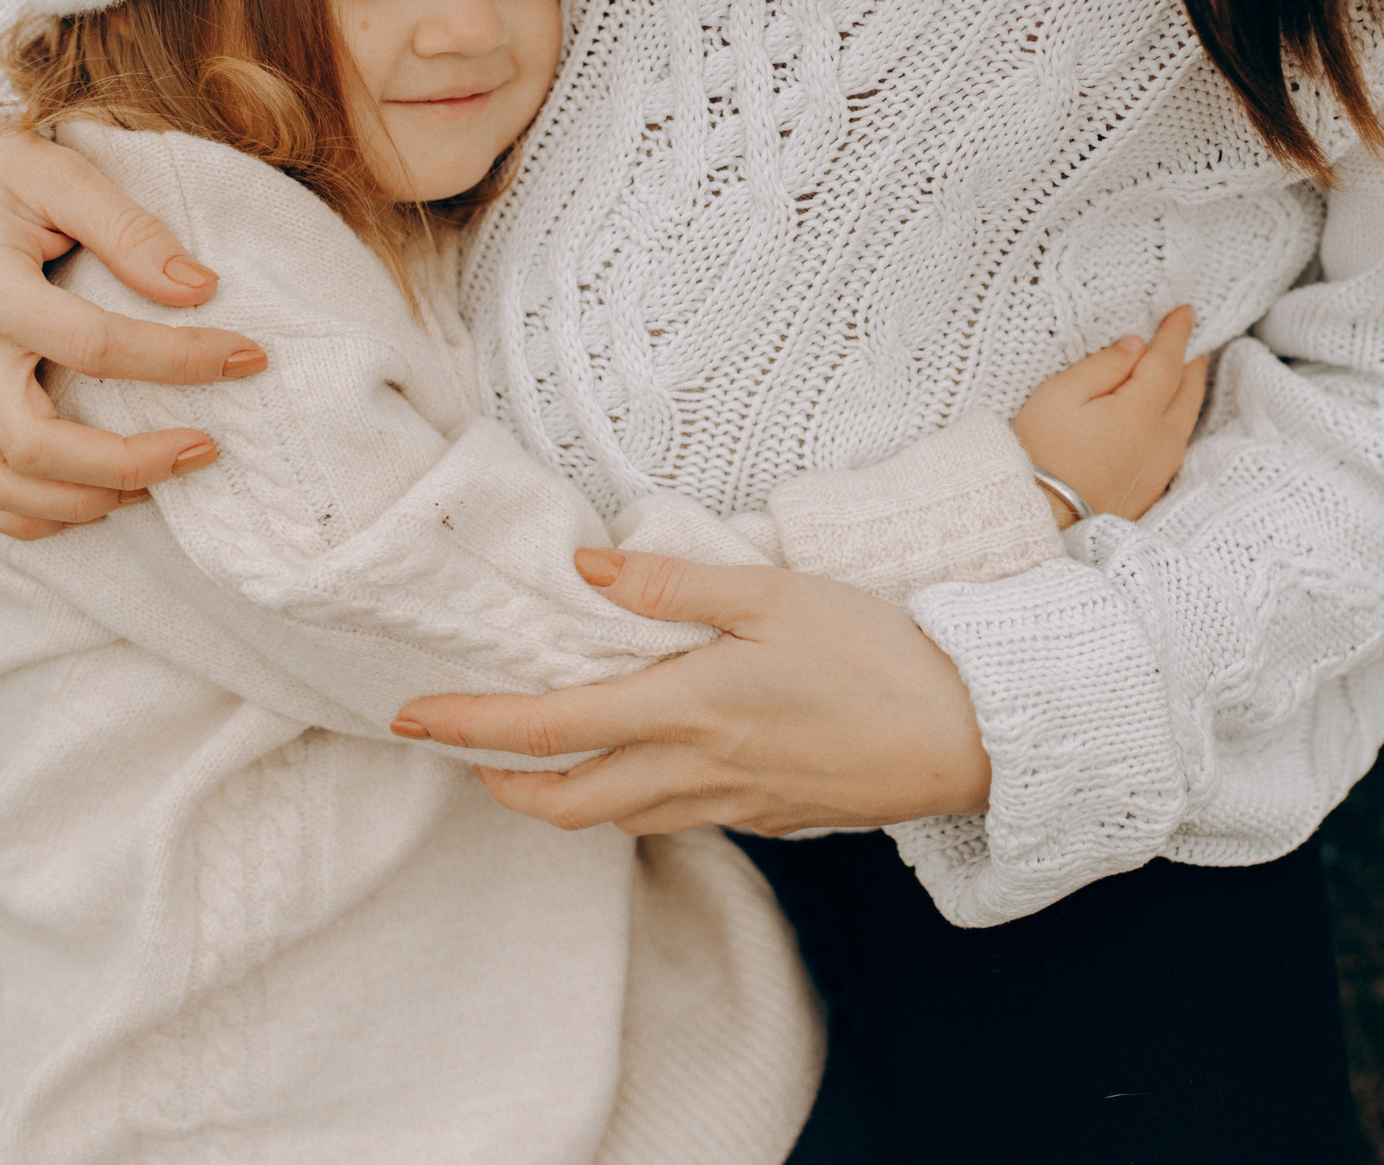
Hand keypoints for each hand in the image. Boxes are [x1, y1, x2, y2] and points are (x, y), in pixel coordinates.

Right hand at [0, 107, 266, 538]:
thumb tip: (200, 288)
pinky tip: (98, 494)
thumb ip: (130, 231)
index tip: (250, 357)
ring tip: (155, 481)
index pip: (94, 348)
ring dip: (78, 500)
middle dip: (129, 463)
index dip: (182, 361)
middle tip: (207, 447)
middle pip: (33, 447)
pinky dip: (29, 511)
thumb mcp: (62, 173)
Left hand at [390, 547, 992, 835]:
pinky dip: (636, 794)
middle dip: (504, 781)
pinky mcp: (769, 816)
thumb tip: (587, 564)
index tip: (413, 716)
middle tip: (471, 748)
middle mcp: (695, 770)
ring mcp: (732, 803)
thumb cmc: (880, 655)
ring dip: (565, 793)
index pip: (550, 729)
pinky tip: (654, 756)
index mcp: (687, 709)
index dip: (472, 726)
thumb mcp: (776, 593)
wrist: (969, 734)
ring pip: (618, 818)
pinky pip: (677, 816)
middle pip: (566, 803)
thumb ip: (676, 582)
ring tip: (551, 749)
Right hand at [1012, 305, 1208, 528]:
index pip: (1168, 362)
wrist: (1038, 519)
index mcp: (1140, 413)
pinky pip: (1176, 445)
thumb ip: (1104, 366)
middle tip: (1195, 340)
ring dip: (1190, 391)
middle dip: (1193, 362)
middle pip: (1188, 392)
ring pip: (1186, 420)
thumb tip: (1136, 347)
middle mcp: (1159, 441)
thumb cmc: (1040, 453)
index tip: (1187, 312)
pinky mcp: (1148, 489)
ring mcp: (1157, 469)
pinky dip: (1179, 420)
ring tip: (1188, 372)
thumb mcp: (1061, 395)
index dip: (1177, 334)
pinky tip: (1170, 415)